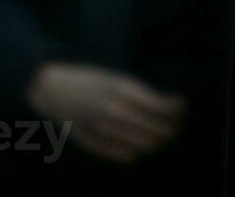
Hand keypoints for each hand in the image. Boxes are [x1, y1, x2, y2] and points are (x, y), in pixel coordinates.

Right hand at [26, 62, 186, 163]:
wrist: (51, 87)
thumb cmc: (91, 80)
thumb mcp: (120, 80)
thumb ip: (144, 96)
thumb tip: (175, 108)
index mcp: (125, 90)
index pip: (163, 108)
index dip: (178, 111)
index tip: (183, 109)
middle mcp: (115, 110)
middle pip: (156, 129)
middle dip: (171, 129)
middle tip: (175, 126)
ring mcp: (102, 127)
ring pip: (141, 144)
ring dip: (155, 142)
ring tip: (160, 138)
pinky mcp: (90, 141)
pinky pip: (120, 154)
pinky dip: (133, 153)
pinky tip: (137, 149)